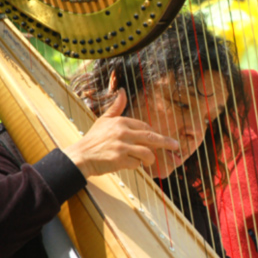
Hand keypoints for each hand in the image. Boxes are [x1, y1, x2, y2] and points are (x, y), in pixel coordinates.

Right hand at [63, 88, 179, 177]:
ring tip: (148, 162)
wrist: (81, 157)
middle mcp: (122, 132)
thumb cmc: (93, 139)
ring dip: (150, 159)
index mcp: (121, 122)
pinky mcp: (120, 160)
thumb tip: (122, 90)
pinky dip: (136, 166)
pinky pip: (137, 164)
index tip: (157, 140)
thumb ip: (116, 106)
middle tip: (176, 145)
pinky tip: (128, 165)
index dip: (152, 134)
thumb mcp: (104, 120)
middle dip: (166, 142)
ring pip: (147, 153)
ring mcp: (121, 146)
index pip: (145, 126)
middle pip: (151, 137)